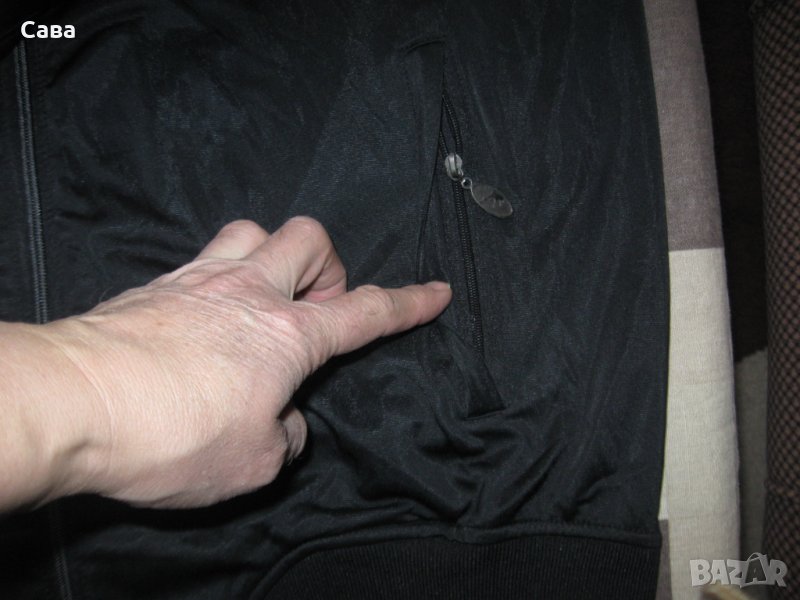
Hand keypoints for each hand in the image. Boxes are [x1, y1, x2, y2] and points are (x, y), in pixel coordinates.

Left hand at [37, 217, 450, 508]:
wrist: (73, 402)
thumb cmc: (171, 435)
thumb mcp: (251, 462)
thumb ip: (284, 437)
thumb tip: (285, 420)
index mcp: (288, 336)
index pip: (366, 312)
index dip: (409, 302)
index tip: (436, 291)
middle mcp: (249, 293)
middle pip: (309, 239)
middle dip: (329, 268)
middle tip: (314, 313)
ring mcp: (199, 280)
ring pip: (253, 230)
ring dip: (272, 257)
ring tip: (263, 300)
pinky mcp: (155, 285)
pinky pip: (202, 259)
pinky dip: (221, 280)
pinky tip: (205, 321)